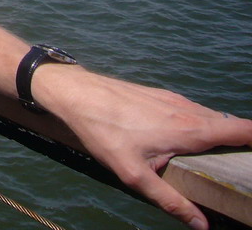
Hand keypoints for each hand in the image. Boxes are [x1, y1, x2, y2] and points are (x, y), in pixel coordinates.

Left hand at [38, 65, 251, 229]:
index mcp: (189, 129)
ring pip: (209, 117)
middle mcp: (187, 109)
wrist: (75, 93)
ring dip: (219, 135)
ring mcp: (173, 99)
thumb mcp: (134, 174)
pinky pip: (190, 111)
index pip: (242, 130)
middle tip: (239, 168)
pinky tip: (188, 140)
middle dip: (241, 144)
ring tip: (219, 158)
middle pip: (228, 126)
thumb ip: (170, 200)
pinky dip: (199, 124)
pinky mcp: (159, 95)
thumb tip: (201, 224)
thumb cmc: (102, 131)